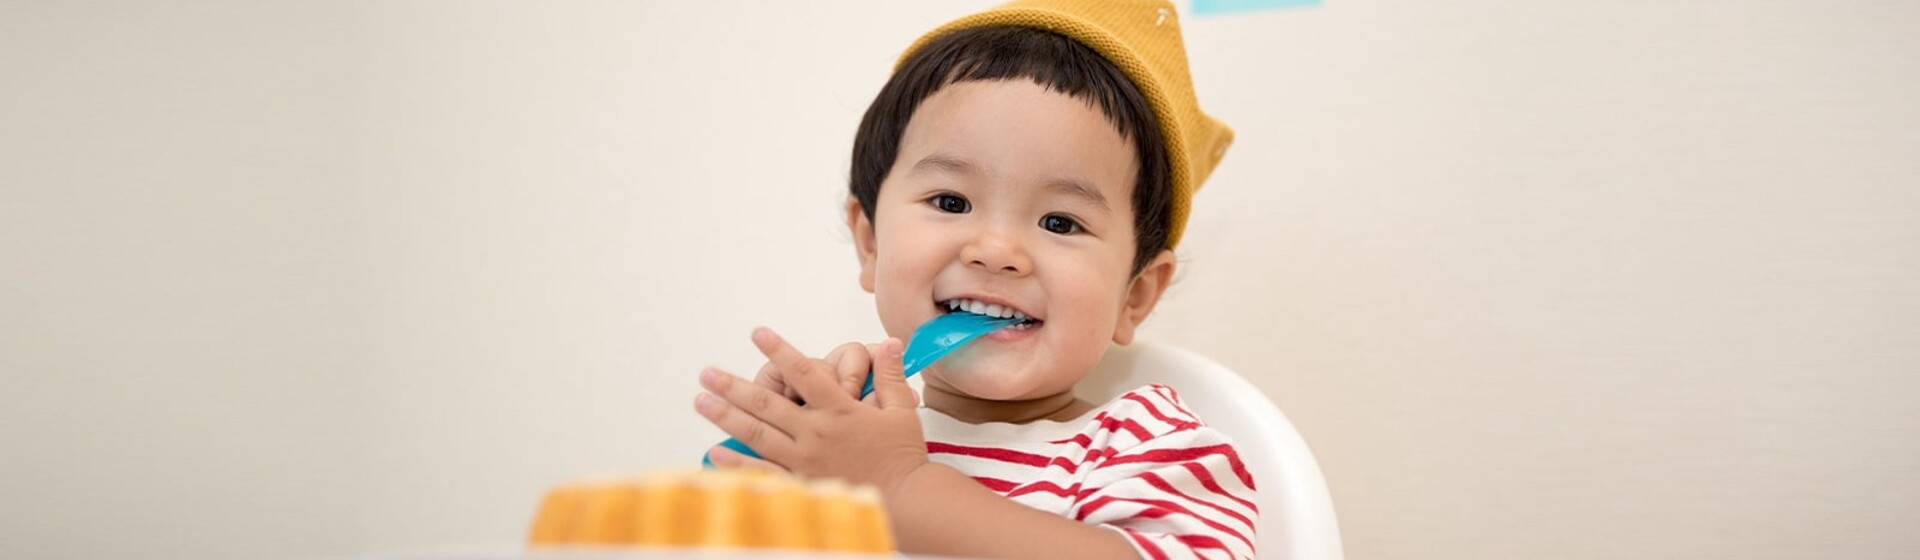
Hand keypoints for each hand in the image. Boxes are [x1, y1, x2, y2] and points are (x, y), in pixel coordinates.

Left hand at [695, 327, 928, 492]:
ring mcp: (805, 460)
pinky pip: (763, 472)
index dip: (780, 350)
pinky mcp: (802, 483)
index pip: (804, 372)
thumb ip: (889, 375)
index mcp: (839, 410)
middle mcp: (816, 433)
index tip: (757, 333)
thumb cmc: (903, 455)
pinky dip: (737, 463)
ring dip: (726, 416)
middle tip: (707, 373)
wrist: (906, 500)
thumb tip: (890, 342)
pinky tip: (715, 452)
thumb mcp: (901, 410)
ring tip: (702, 401)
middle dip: (734, 386)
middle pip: (767, 404)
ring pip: (758, 434)